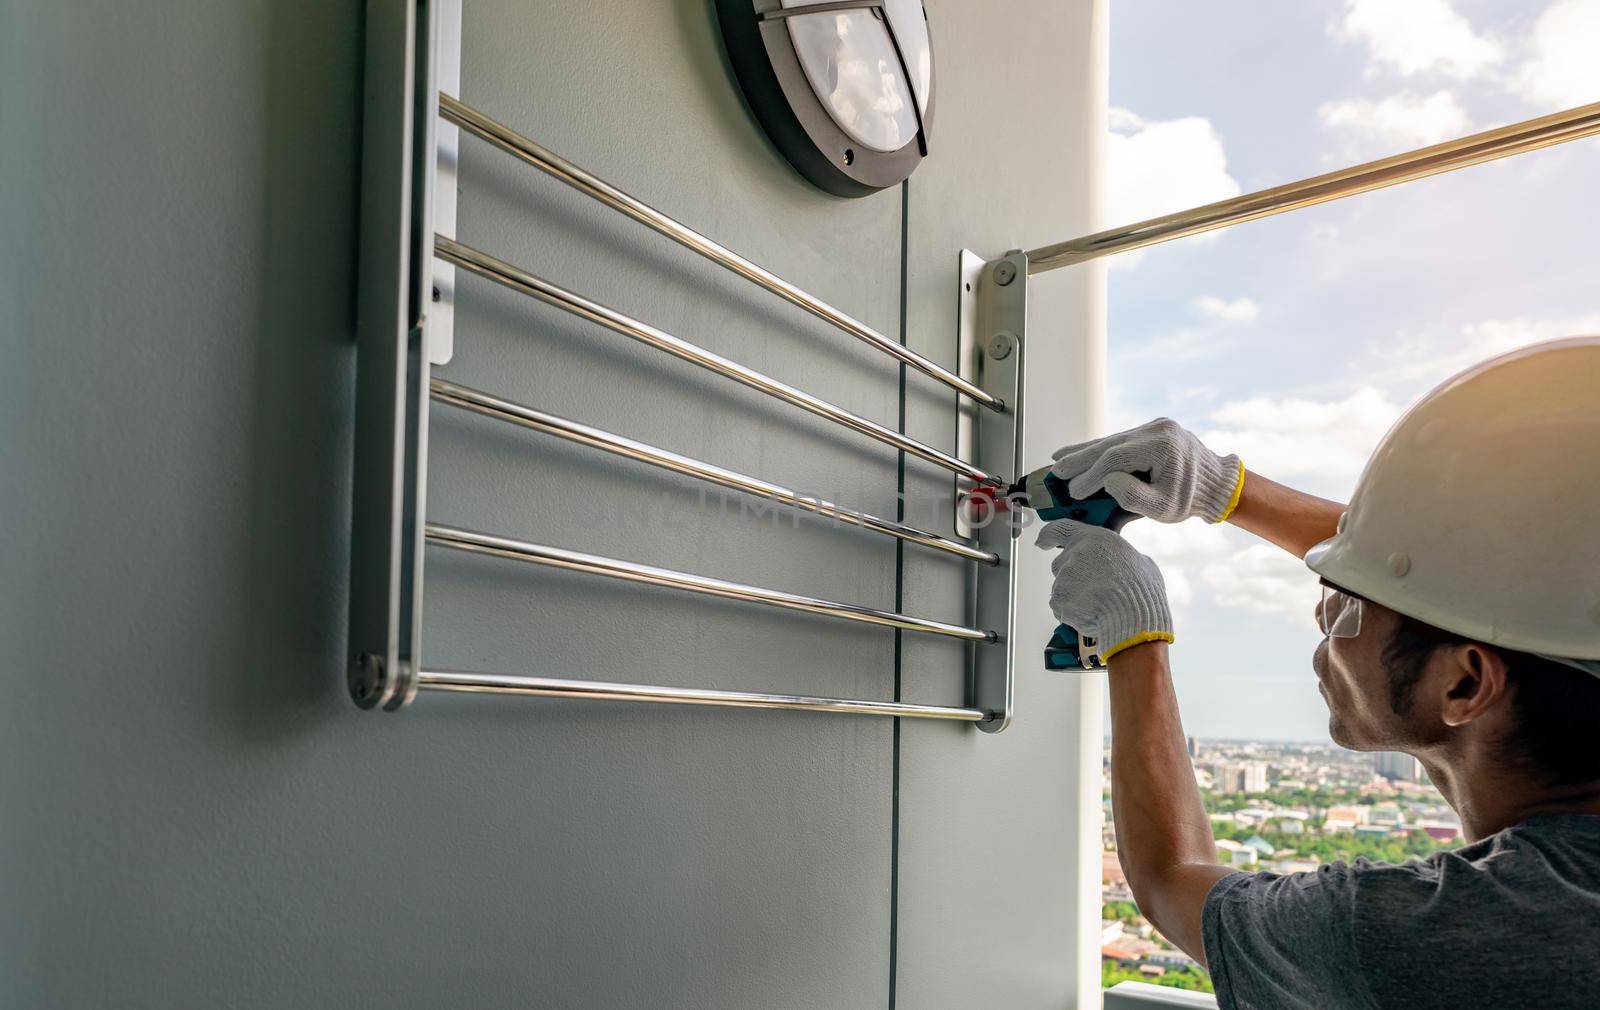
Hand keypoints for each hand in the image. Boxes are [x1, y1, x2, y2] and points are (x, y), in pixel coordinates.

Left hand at [1035, 520, 1173, 663]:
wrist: (1132, 617)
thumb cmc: (1140, 592)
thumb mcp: (1142, 563)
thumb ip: (1123, 558)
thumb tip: (1125, 565)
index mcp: (1094, 538)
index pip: (1061, 529)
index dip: (1048, 535)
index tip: (1041, 542)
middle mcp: (1075, 553)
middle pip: (1061, 564)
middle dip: (1072, 578)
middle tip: (1094, 590)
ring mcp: (1064, 576)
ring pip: (1062, 588)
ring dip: (1075, 597)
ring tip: (1099, 605)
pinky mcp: (1058, 598)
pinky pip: (1061, 607)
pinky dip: (1073, 613)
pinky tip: (1092, 614)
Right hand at [1050, 417, 1242, 523]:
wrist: (1214, 484)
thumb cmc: (1190, 499)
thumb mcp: (1165, 508)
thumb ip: (1134, 497)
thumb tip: (1107, 481)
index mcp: (1162, 446)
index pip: (1117, 458)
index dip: (1092, 475)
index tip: (1075, 491)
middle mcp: (1156, 430)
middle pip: (1109, 444)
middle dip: (1080, 459)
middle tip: (1056, 472)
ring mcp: (1153, 427)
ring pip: (1110, 440)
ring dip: (1084, 452)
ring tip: (1058, 461)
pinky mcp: (1149, 431)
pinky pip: (1118, 441)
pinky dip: (1098, 449)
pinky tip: (1078, 452)